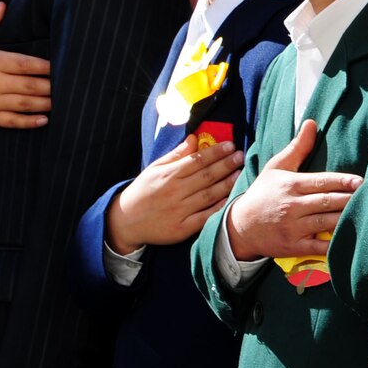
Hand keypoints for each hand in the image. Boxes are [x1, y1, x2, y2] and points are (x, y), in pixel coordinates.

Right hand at [0, 3, 50, 127]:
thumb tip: (2, 4)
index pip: (24, 63)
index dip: (45, 66)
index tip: (60, 65)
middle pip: (29, 85)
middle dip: (51, 86)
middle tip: (68, 84)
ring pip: (24, 104)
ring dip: (46, 104)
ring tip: (62, 101)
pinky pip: (13, 122)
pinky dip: (30, 122)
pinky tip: (44, 119)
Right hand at [107, 135, 244, 254]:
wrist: (126, 221)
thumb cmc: (143, 191)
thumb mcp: (154, 169)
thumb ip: (176, 155)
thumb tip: (194, 138)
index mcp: (168, 175)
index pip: (197, 160)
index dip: (216, 152)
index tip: (230, 145)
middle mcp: (174, 192)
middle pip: (206, 176)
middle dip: (226, 164)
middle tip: (241, 156)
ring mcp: (179, 211)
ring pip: (208, 195)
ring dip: (227, 184)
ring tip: (240, 173)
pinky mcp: (182, 229)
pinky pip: (205, 217)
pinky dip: (219, 208)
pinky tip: (231, 199)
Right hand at [225, 121, 361, 260]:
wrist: (239, 227)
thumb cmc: (262, 194)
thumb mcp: (276, 168)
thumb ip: (298, 147)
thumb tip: (312, 123)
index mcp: (291, 185)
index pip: (321, 182)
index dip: (342, 182)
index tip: (360, 182)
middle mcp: (292, 206)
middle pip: (327, 202)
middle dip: (349, 199)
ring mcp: (293, 228)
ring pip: (326, 222)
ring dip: (346, 219)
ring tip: (366, 214)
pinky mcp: (294, 246)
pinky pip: (319, 247)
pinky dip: (334, 245)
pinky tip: (350, 240)